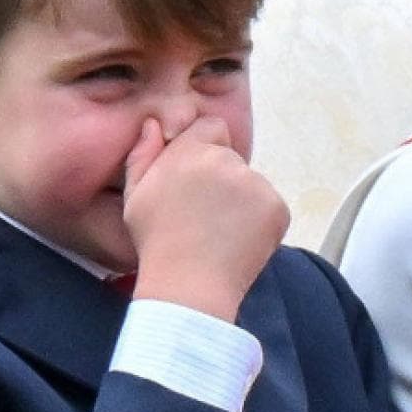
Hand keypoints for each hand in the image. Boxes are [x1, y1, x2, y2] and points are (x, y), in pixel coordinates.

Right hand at [121, 116, 288, 321]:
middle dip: (221, 179)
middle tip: (204, 215)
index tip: (196, 178)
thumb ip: (143, 153)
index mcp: (190, 152)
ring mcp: (255, 184)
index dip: (205, 149)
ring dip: (240, 201)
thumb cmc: (156, 243)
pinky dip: (259, 222)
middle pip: (230, 158)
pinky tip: (237, 243)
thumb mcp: (135, 196)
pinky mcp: (276, 207)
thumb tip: (154, 124)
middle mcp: (225, 161)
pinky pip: (269, 206)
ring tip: (219, 234)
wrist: (189, 287)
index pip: (212, 127)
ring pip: (251, 184)